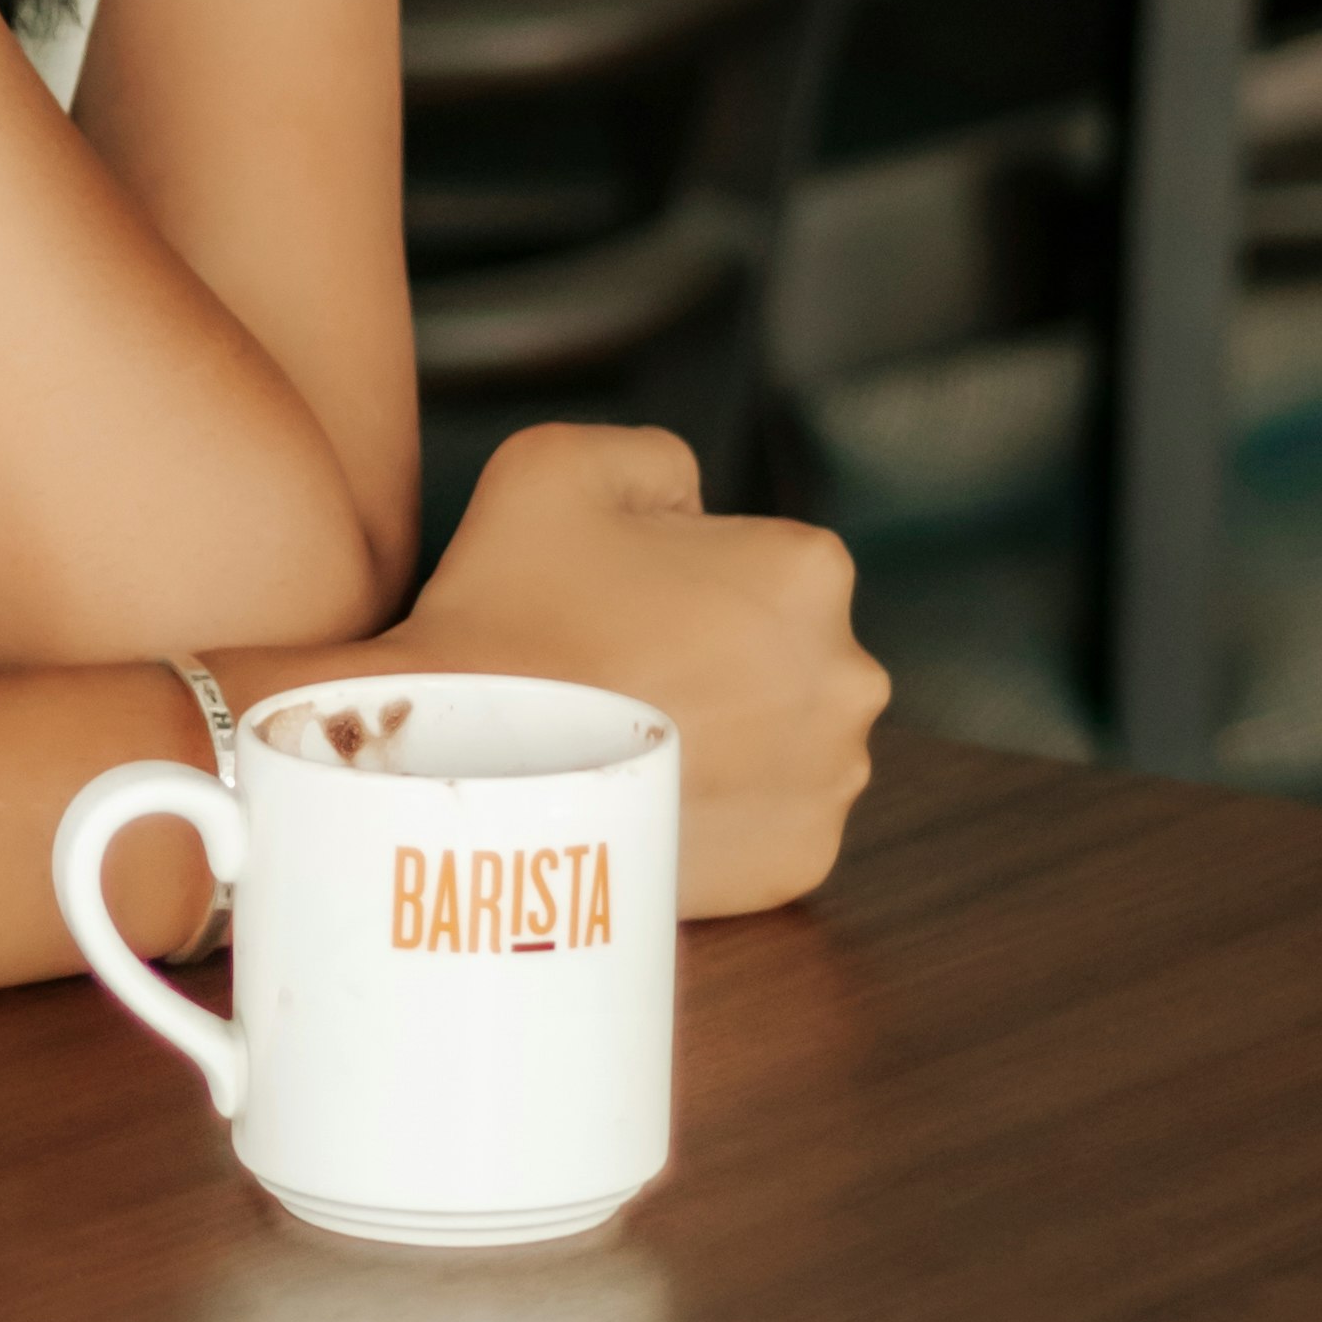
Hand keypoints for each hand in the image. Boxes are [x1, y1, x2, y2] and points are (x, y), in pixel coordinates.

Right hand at [376, 422, 882, 915]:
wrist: (471, 778)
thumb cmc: (509, 616)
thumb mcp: (555, 465)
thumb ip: (653, 459)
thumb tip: (692, 504)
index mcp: (809, 570)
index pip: (757, 559)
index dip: (676, 577)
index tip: (613, 607)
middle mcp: (851, 677)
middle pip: (783, 652)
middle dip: (718, 661)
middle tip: (620, 679)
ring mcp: (832, 780)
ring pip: (785, 740)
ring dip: (729, 739)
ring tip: (632, 747)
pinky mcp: (800, 862)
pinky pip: (769, 823)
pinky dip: (722, 814)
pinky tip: (652, 800)